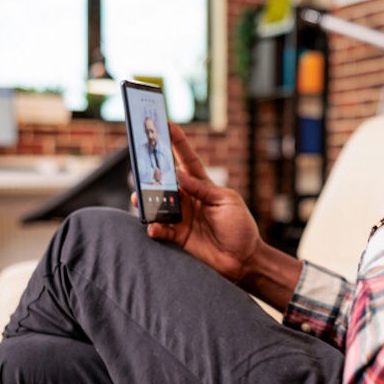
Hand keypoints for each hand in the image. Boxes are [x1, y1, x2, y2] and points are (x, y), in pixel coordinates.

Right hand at [141, 123, 262, 283]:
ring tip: (140, 197)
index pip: (186, 159)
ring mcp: (181, 217)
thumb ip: (202, 189)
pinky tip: (155, 227)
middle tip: (140, 163)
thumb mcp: (226, 201)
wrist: (243, 259)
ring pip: (156, 204)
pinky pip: (160, 229)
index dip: (177, 142)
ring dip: (146, 200)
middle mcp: (188, 198)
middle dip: (151, 171)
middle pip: (164, 180)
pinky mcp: (177, 236)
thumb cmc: (240, 226)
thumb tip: (178, 176)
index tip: (166, 124)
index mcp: (203, 185)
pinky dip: (155, 227)